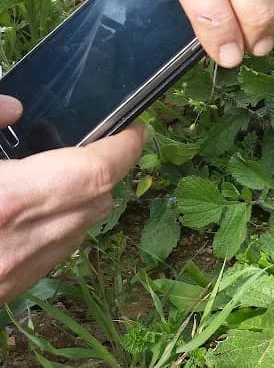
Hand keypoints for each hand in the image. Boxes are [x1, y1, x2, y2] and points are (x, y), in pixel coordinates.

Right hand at [0, 95, 145, 302]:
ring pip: (82, 231)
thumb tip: (16, 108)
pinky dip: (58, 228)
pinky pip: (56, 253)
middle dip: (107, 172)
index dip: (126, 147)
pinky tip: (30, 212)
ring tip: (59, 175)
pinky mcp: (10, 290)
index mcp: (10, 200)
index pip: (98, 171)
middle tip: (95, 147)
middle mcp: (23, 242)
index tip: (136, 129)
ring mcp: (18, 272)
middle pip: (101, 203)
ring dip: (83, 202)